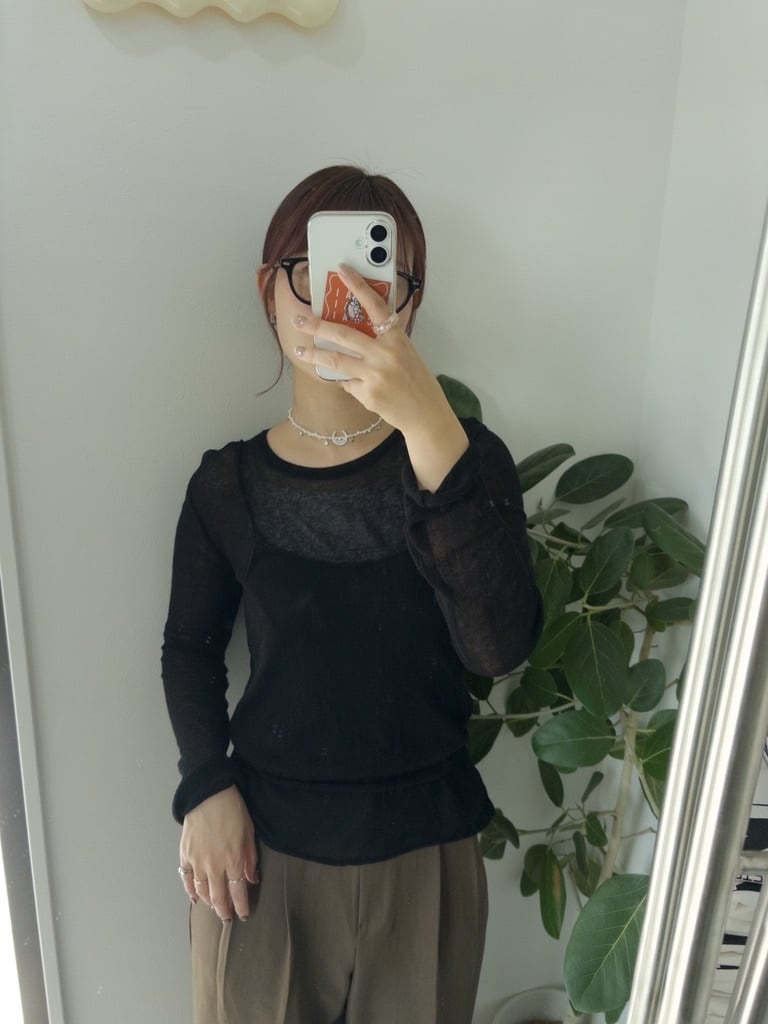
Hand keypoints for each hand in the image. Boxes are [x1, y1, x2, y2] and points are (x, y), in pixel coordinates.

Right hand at [178, 786, 257, 922]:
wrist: (210, 794)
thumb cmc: (233, 810)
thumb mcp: (249, 833)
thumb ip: (250, 859)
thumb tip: (251, 879)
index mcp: (233, 860)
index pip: (238, 893)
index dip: (241, 907)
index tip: (244, 915)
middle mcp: (214, 865)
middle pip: (218, 897)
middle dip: (224, 911)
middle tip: (228, 919)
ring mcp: (197, 861)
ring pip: (202, 892)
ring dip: (209, 903)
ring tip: (215, 907)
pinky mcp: (185, 855)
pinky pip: (186, 879)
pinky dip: (190, 890)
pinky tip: (195, 897)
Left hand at [291, 263, 451, 436]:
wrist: (426, 413)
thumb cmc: (415, 381)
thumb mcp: (405, 353)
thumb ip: (383, 341)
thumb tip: (353, 330)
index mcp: (397, 339)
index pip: (375, 306)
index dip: (358, 286)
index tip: (342, 270)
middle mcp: (385, 354)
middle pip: (343, 335)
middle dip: (316, 326)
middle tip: (298, 320)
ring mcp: (375, 375)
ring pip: (335, 361)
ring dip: (313, 355)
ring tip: (299, 351)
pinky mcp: (367, 394)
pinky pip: (347, 384)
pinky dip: (348, 383)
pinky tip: (358, 386)